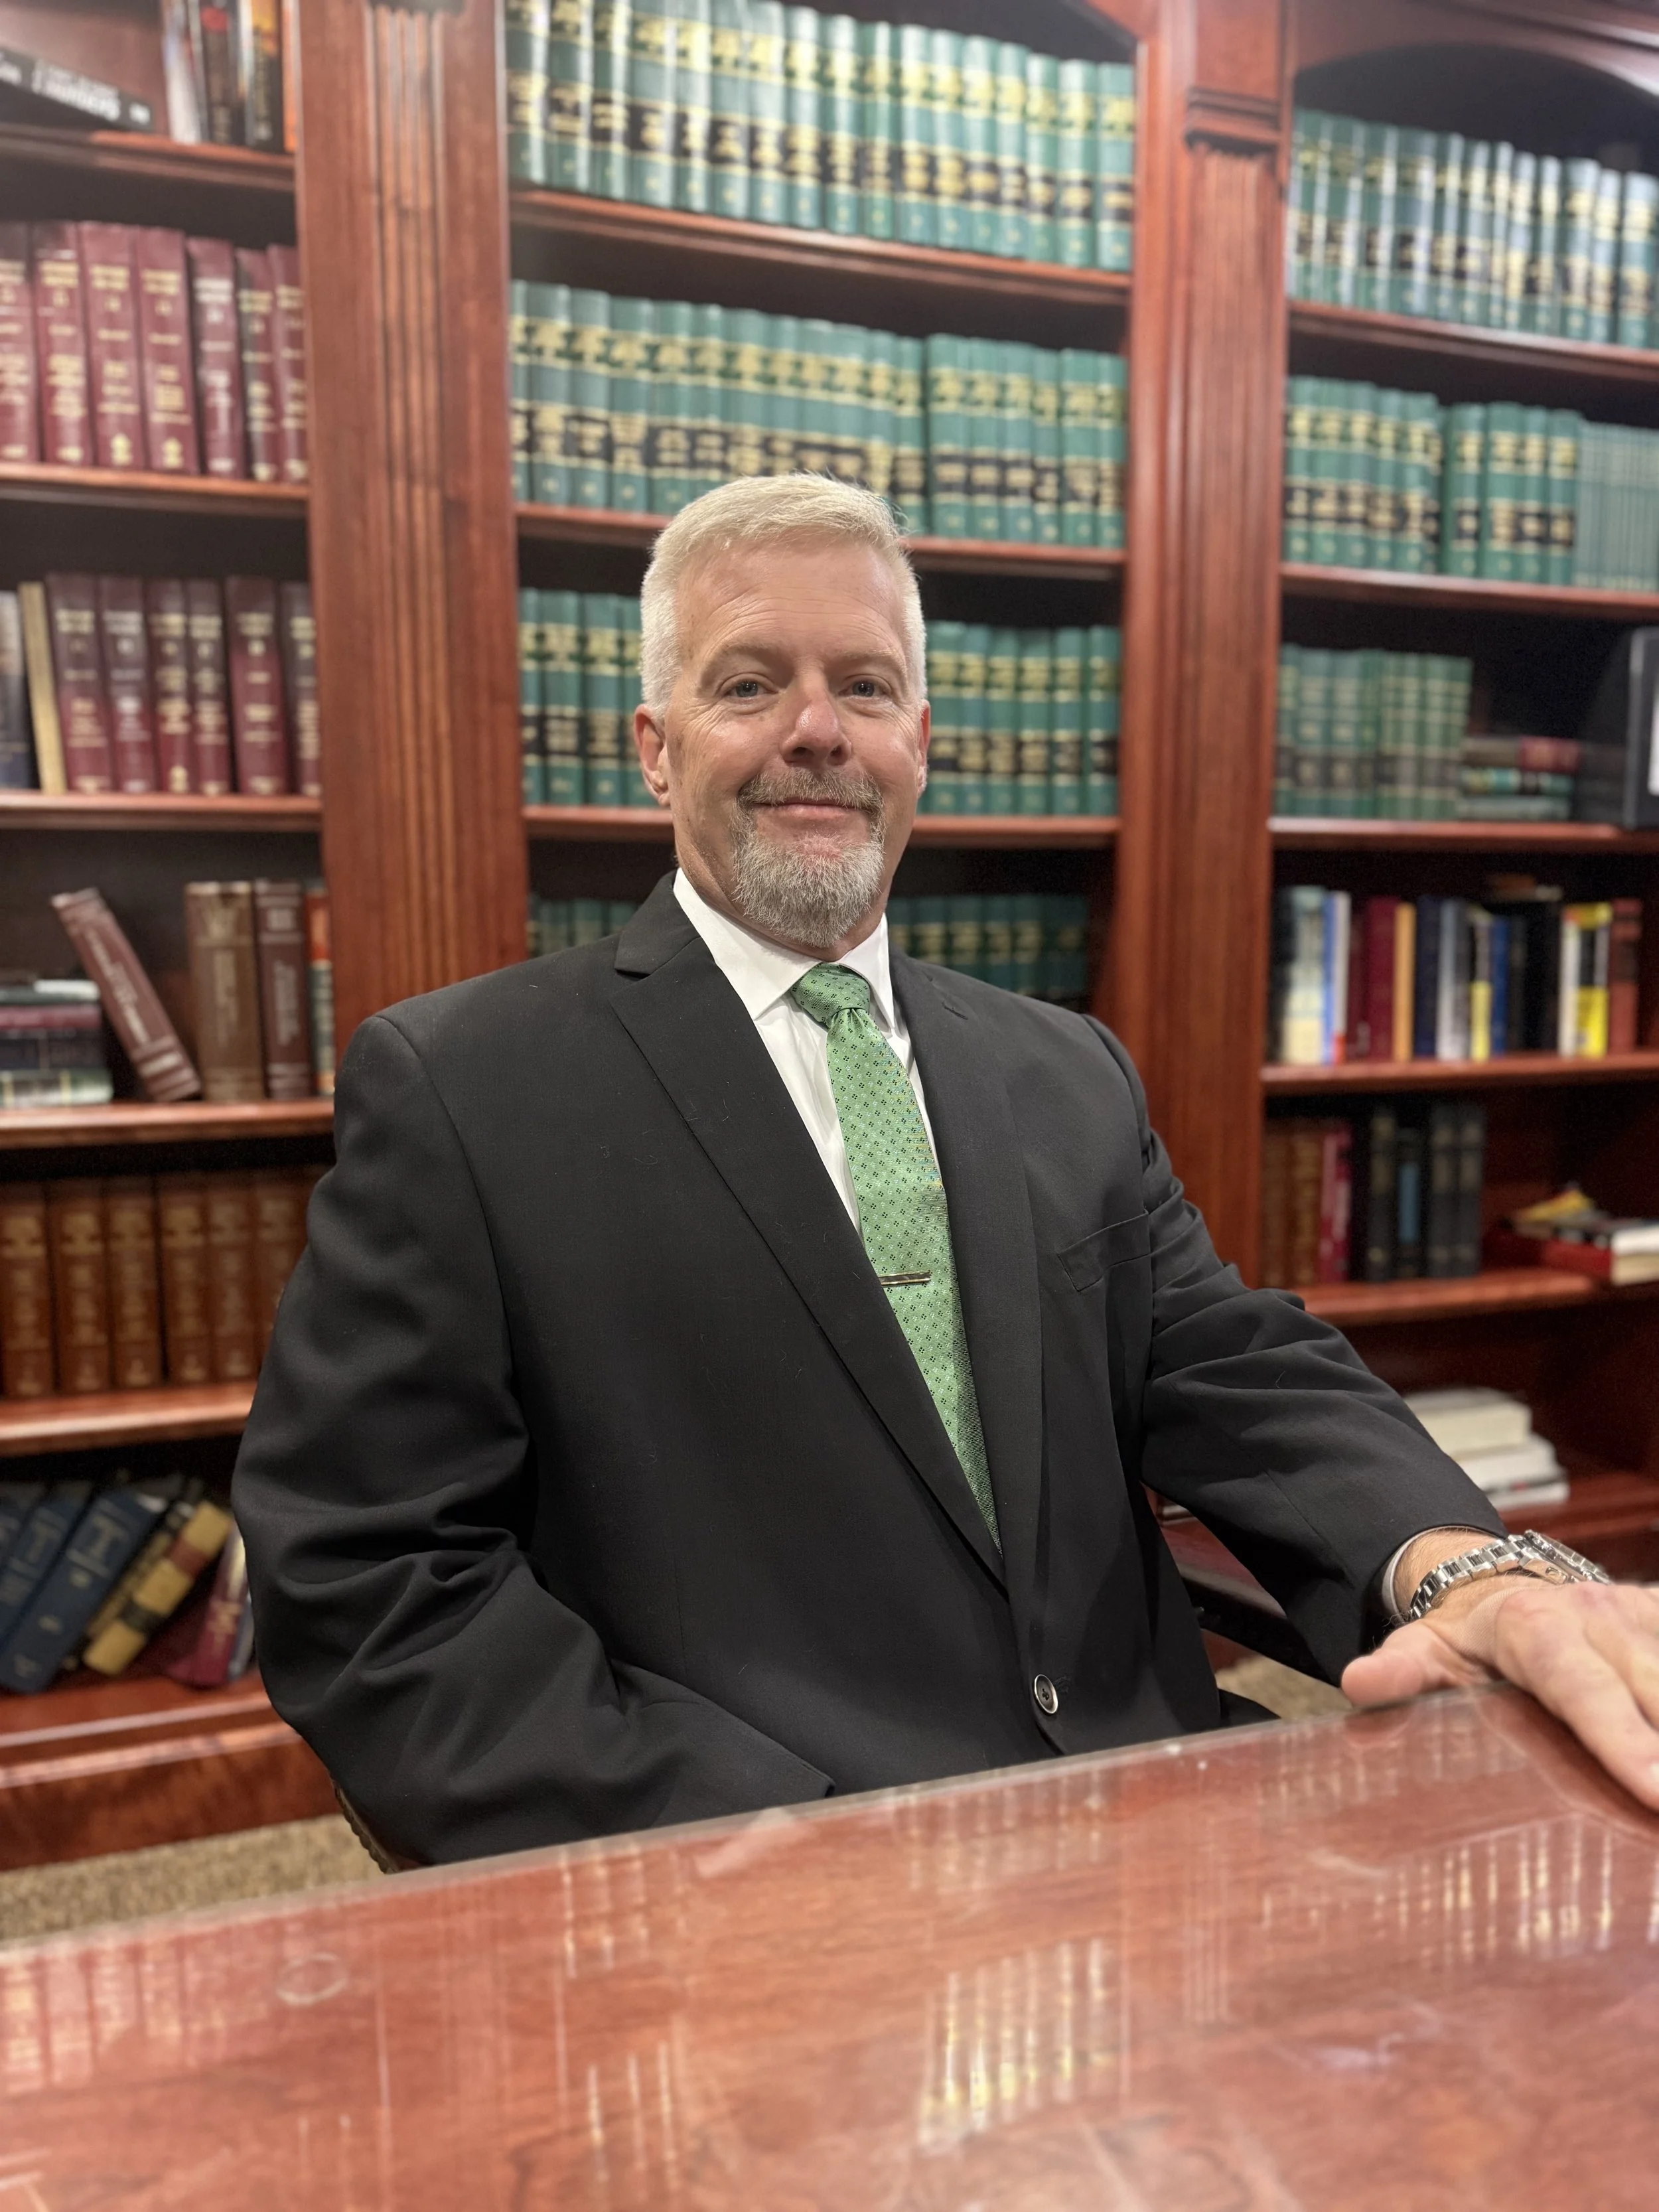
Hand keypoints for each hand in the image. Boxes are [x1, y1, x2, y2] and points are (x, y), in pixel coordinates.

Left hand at [1341, 1576, 1658, 1812]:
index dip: (1624, 1740)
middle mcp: (1604, 1619)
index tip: (1655, 1791)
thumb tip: (1359, 1683)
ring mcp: (1647, 1619)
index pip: (1585, 1690)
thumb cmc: (1468, 1638)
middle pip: (1658, 1687)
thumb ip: (1398, 1670)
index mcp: (1538, 1629)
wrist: (1505, 1583)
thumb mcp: (1424, 1647)